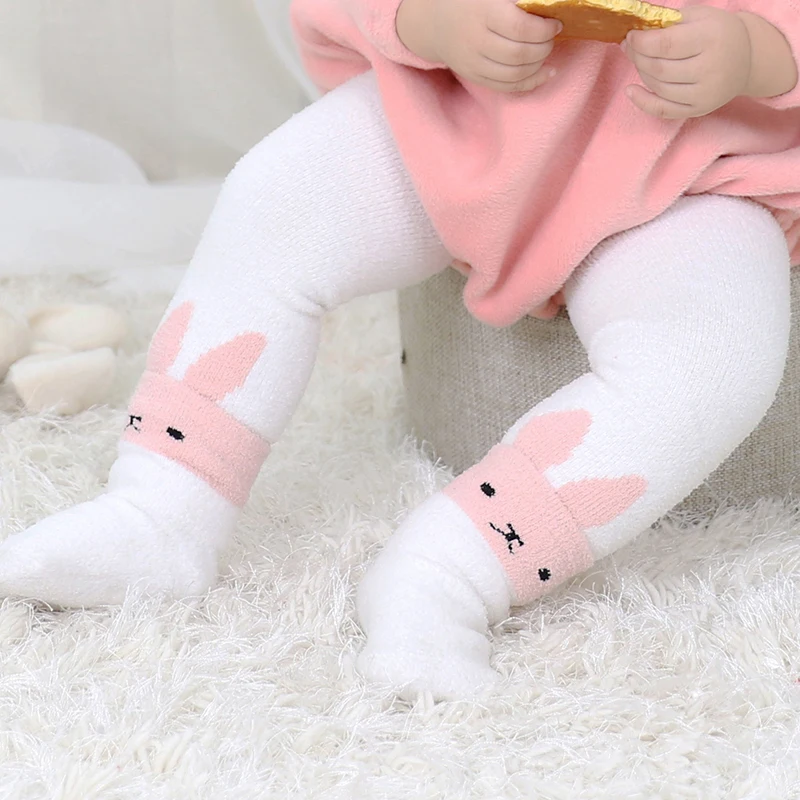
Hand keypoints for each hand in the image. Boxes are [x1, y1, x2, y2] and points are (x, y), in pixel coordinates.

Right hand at [397, 0, 561, 91]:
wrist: (434, 21)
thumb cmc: (468, 0)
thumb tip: (545, 3)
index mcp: (480, 13)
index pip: (519, 28)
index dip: (543, 29)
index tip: (555, 23)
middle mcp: (475, 41)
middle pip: (518, 54)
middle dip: (543, 48)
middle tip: (552, 37)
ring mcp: (473, 63)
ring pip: (514, 74)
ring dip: (538, 65)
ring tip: (546, 52)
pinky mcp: (474, 76)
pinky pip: (506, 87)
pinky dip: (530, 83)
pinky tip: (546, 73)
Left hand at [621, 6, 751, 118]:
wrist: (747, 58)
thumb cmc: (718, 33)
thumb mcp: (700, 17)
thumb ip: (670, 21)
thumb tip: (637, 29)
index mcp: (712, 38)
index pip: (666, 45)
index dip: (642, 42)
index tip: (630, 36)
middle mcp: (710, 68)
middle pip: (659, 68)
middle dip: (638, 57)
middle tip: (629, 46)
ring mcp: (704, 93)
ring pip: (658, 87)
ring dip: (641, 73)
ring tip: (637, 59)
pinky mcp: (698, 109)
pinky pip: (663, 110)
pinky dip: (642, 102)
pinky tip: (630, 90)